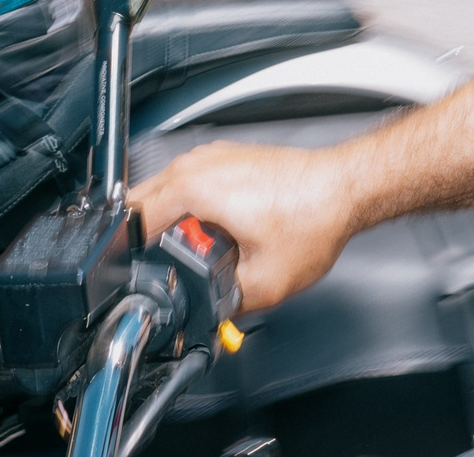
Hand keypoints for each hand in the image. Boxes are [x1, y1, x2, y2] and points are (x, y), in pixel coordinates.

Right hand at [131, 141, 361, 314]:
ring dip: (164, 221)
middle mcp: (195, 165)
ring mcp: (210, 157)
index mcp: (192, 188)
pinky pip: (186, 183)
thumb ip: (223, 306)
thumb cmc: (313, 218)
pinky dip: (186, 206)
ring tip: (191, 250)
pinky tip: (209, 231)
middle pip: (138, 203)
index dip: (129, 258)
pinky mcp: (225, 159)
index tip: (142, 276)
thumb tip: (207, 317)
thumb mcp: (264, 283)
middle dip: (142, 238)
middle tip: (163, 266)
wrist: (344, 188)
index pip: (130, 222)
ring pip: (161, 191)